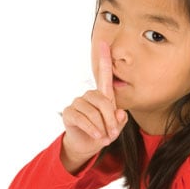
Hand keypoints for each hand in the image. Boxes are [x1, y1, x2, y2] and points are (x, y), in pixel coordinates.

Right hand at [60, 42, 127, 173]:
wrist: (87, 145)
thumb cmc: (103, 132)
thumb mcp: (115, 128)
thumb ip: (120, 121)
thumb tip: (120, 113)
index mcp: (102, 95)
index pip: (104, 74)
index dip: (104, 59)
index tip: (104, 43)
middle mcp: (89, 95)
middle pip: (103, 100)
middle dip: (110, 118)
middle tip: (113, 133)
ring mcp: (78, 103)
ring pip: (93, 111)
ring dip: (101, 126)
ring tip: (104, 137)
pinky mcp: (69, 112)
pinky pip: (82, 118)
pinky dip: (91, 129)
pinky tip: (96, 136)